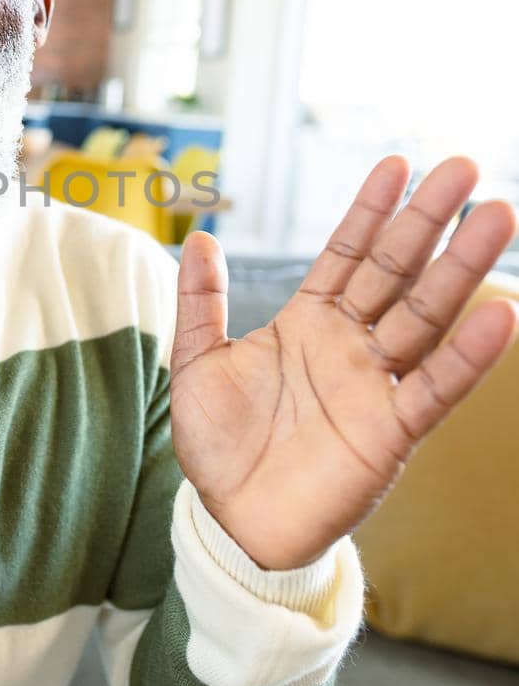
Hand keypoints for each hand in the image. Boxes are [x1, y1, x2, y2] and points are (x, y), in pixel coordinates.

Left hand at [169, 155, 517, 569]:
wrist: (230, 523)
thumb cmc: (218, 447)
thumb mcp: (197, 363)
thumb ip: (200, 302)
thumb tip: (200, 238)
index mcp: (307, 322)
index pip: (347, 253)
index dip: (371, 210)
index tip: (398, 162)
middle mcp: (349, 345)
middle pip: (397, 270)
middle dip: (428, 219)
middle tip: (466, 167)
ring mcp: (374, 384)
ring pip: (426, 315)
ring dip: (462, 268)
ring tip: (498, 216)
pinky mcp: (391, 433)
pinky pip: (435, 387)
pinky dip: (468, 355)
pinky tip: (500, 313)